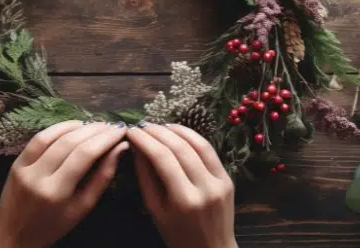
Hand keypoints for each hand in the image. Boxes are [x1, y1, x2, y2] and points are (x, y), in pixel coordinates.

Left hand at [0, 120, 128, 247]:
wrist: (13, 234)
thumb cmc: (53, 226)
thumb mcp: (83, 208)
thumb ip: (102, 177)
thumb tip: (120, 148)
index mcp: (56, 192)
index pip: (85, 155)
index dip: (105, 138)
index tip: (121, 130)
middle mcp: (38, 176)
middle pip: (70, 142)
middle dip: (95, 130)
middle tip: (113, 125)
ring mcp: (24, 167)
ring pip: (54, 136)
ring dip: (78, 126)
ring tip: (97, 125)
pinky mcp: (16, 161)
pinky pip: (39, 138)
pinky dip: (59, 128)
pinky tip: (74, 126)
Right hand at [127, 123, 235, 247]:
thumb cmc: (177, 235)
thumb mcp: (155, 210)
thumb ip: (145, 177)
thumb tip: (137, 147)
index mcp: (184, 201)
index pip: (162, 158)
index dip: (144, 140)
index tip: (131, 131)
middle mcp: (205, 188)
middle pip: (179, 148)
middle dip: (158, 132)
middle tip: (142, 125)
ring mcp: (220, 182)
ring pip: (198, 144)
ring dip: (176, 130)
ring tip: (158, 126)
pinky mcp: (228, 178)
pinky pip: (209, 151)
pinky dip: (193, 138)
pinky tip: (178, 133)